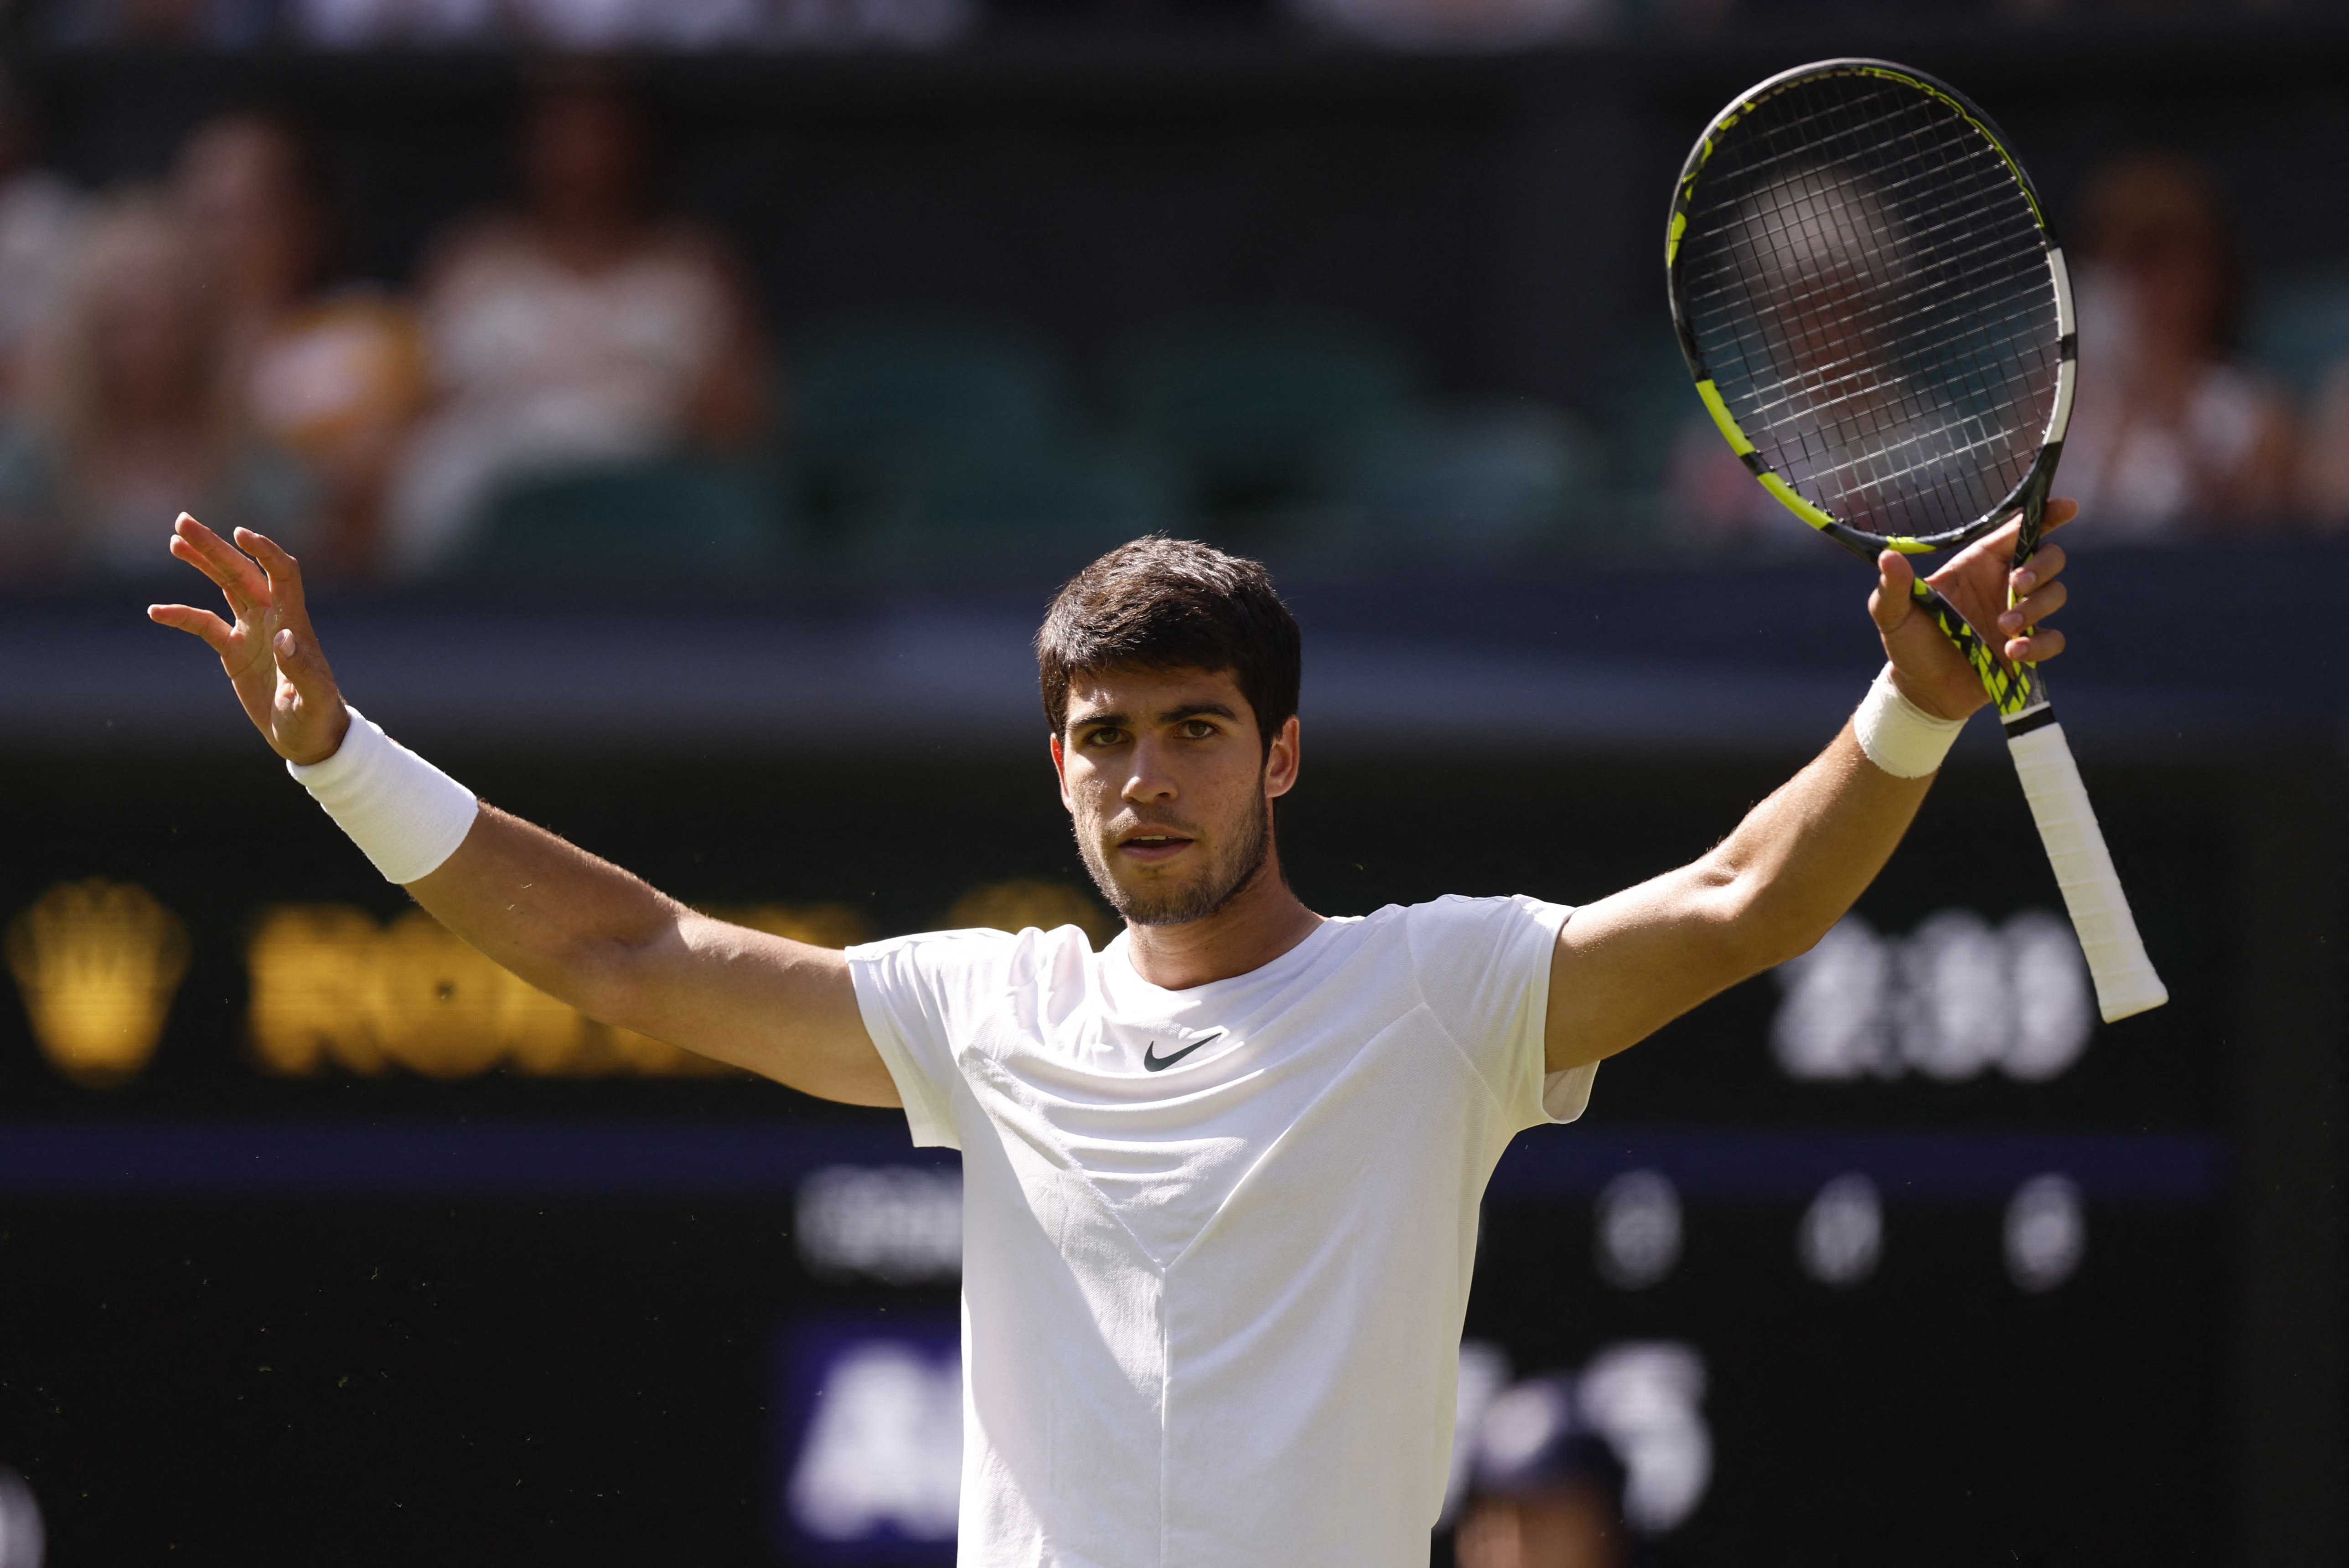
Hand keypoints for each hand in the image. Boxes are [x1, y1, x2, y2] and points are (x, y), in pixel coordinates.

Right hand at [148, 513, 349, 764]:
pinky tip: (155, 611)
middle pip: (243, 571)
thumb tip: (285, 638)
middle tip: (182, 521)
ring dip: (202, 563)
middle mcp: (273, 619)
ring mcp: (252, 632)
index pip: (282, 574)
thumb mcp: (313, 698)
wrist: (308, 739)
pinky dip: (181, 616)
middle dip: (215, 546)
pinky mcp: (235, 650)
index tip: (240, 534)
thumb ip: (302, 669)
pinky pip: (204, 625)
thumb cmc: (317, 718)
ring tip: (175, 540)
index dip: (264, 552)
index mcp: (294, 623)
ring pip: (225, 586)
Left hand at [1868, 498, 2075, 720]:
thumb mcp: (1893, 613)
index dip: (2047, 515)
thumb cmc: (1908, 641)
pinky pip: (2054, 639)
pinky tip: (2011, 652)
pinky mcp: (2029, 647)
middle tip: (2017, 584)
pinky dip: (2039, 644)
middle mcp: (2004, 585)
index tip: (2067, 507)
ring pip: (2056, 595)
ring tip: (2003, 627)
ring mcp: (2021, 616)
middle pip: (2050, 557)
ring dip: (2035, 608)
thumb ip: (1894, 587)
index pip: (2019, 531)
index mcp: (1978, 564)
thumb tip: (1887, 557)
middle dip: (2042, 566)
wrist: (1920, 689)